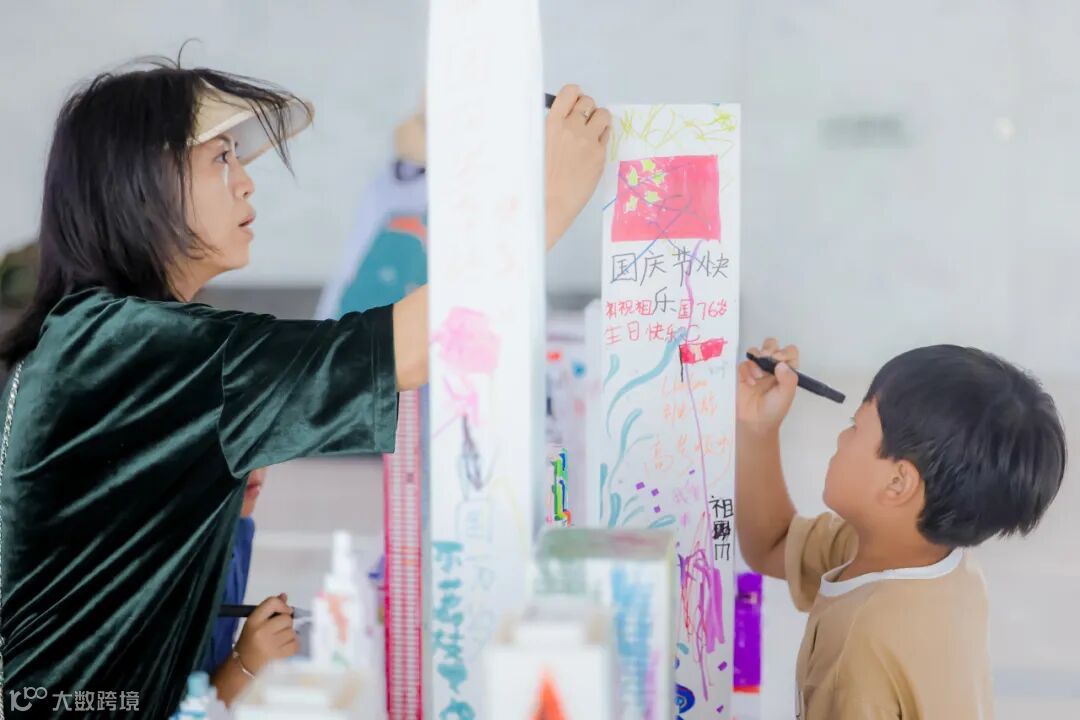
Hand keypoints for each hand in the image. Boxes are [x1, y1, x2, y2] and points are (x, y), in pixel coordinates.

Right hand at [233, 594, 298, 673]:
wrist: (243, 665)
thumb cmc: (249, 641)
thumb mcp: (255, 622)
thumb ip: (270, 609)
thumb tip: (284, 596)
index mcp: (254, 620)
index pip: (272, 603)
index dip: (282, 605)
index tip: (284, 611)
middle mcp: (262, 631)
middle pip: (286, 618)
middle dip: (286, 623)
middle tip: (279, 630)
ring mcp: (270, 645)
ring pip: (292, 632)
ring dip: (290, 635)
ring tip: (280, 640)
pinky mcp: (278, 656)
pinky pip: (295, 644)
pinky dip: (293, 645)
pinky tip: (284, 647)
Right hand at [545, 84, 610, 246]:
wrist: (549, 203)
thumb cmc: (537, 179)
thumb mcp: (535, 146)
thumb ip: (549, 129)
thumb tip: (562, 118)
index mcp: (551, 123)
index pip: (570, 92)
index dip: (575, 96)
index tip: (574, 104)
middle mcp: (571, 128)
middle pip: (588, 102)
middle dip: (587, 109)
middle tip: (583, 123)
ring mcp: (588, 141)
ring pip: (603, 114)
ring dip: (599, 119)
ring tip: (593, 132)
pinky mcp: (599, 155)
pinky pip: (607, 135)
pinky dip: (602, 137)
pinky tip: (593, 148)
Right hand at [737, 338, 799, 431]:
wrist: (755, 422)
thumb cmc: (774, 410)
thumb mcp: (787, 395)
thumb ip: (788, 378)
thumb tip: (781, 364)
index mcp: (786, 370)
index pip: (789, 352)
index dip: (785, 353)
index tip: (780, 362)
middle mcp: (772, 367)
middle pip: (771, 345)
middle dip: (770, 349)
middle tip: (768, 359)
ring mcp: (757, 369)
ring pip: (756, 351)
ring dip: (757, 359)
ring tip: (759, 374)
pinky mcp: (743, 373)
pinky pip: (744, 363)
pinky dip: (747, 371)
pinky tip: (751, 383)